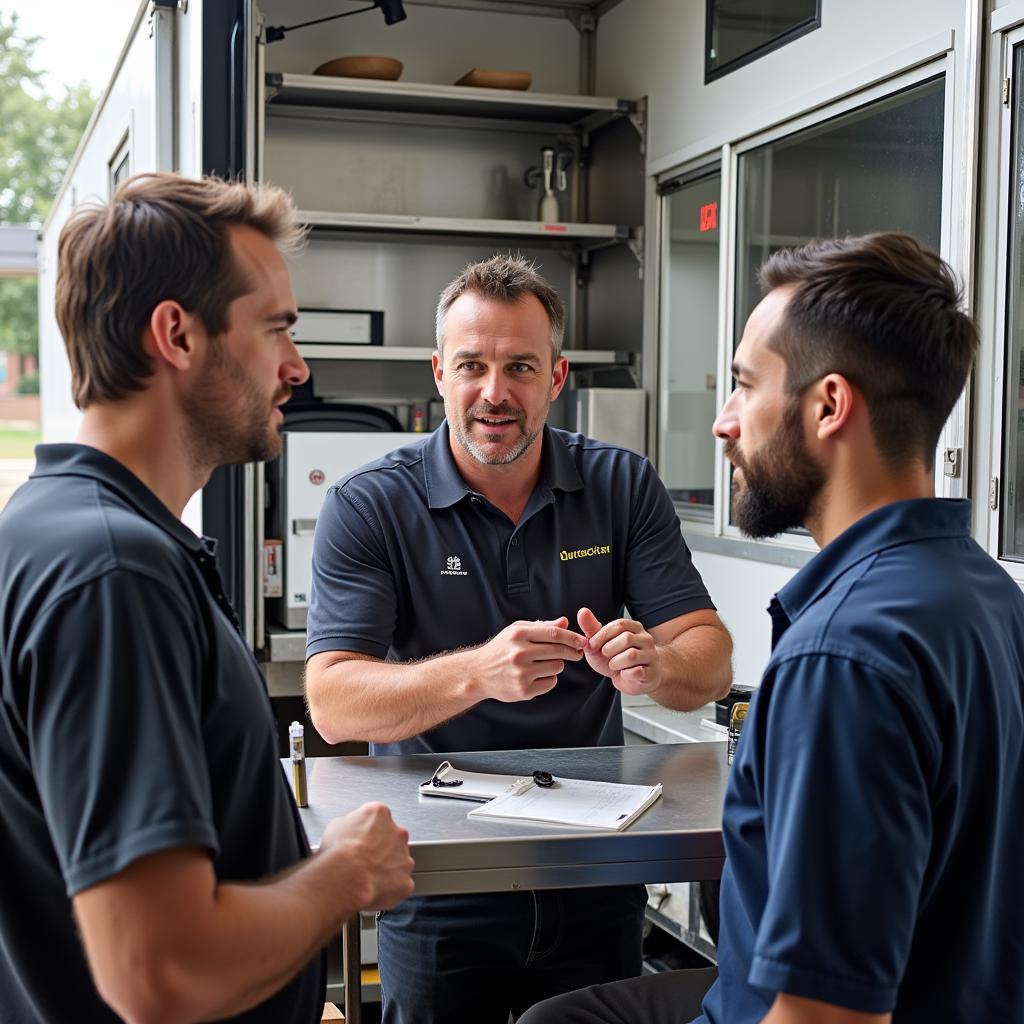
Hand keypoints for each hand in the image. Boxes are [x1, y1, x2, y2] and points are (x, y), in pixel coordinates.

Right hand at [319, 803, 414, 911]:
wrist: (346, 877)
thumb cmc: (339, 853)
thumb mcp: (335, 825)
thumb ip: (350, 823)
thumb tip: (350, 829)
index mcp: (380, 814)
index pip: (379, 817)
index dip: (368, 831)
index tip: (362, 839)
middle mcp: (398, 832)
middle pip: (393, 838)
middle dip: (382, 848)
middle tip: (365, 858)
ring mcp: (404, 857)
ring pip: (399, 862)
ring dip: (388, 867)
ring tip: (367, 876)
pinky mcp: (405, 881)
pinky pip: (400, 884)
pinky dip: (390, 888)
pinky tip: (374, 889)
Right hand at [468, 616, 586, 702]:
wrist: (478, 673)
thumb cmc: (501, 649)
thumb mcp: (517, 631)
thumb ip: (542, 626)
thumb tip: (564, 621)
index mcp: (518, 635)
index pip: (553, 633)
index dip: (572, 637)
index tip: (582, 640)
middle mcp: (519, 653)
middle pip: (558, 651)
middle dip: (572, 651)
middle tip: (577, 653)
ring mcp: (521, 673)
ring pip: (557, 667)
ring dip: (557, 664)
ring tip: (544, 663)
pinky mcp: (523, 690)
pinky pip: (550, 682)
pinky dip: (548, 679)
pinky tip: (537, 676)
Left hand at [577, 607, 660, 695]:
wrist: (633, 680)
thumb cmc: (616, 658)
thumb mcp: (600, 643)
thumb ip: (591, 628)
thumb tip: (582, 611)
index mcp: (634, 627)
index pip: (619, 624)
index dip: (602, 635)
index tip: (592, 645)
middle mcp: (645, 638)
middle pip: (626, 638)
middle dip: (609, 650)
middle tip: (605, 656)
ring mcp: (651, 655)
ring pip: (631, 655)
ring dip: (615, 663)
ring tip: (614, 665)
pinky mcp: (651, 672)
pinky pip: (637, 672)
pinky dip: (625, 674)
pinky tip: (624, 673)